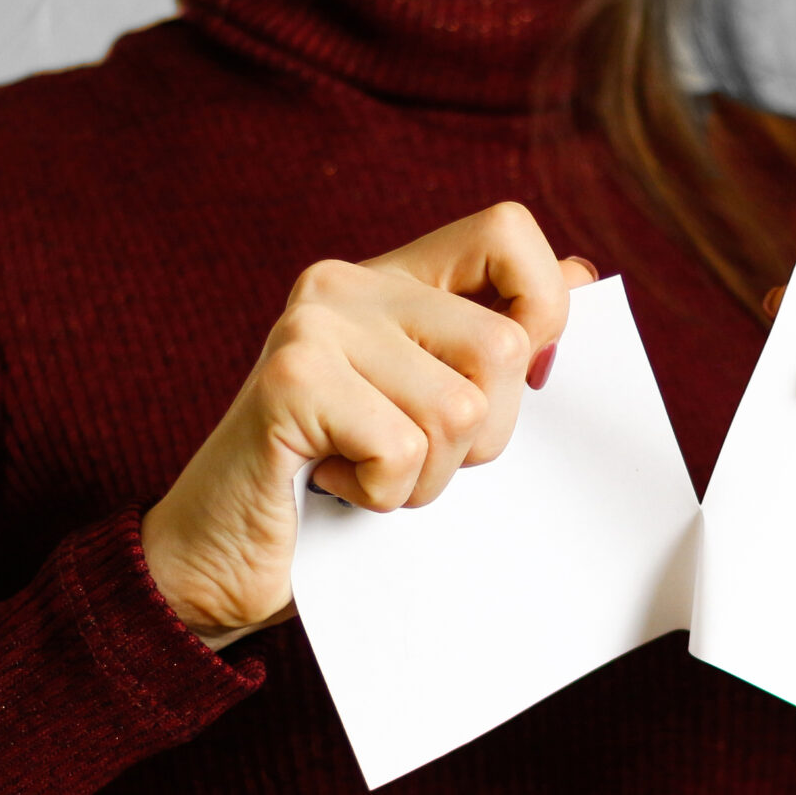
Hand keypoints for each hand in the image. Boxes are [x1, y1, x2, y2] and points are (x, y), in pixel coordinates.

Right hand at [143, 203, 596, 648]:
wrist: (215, 563)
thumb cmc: (333, 495)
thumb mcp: (432, 416)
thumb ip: (494, 345)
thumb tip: (581, 277)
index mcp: (390, 280)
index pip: (508, 231)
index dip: (541, 309)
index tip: (511, 384)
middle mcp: (347, 285)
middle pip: (502, 347)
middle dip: (480, 439)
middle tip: (404, 459)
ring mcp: (314, 327)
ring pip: (460, 410)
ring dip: (425, 479)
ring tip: (363, 476)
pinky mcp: (289, 383)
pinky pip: (403, 448)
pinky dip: (381, 495)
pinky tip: (330, 486)